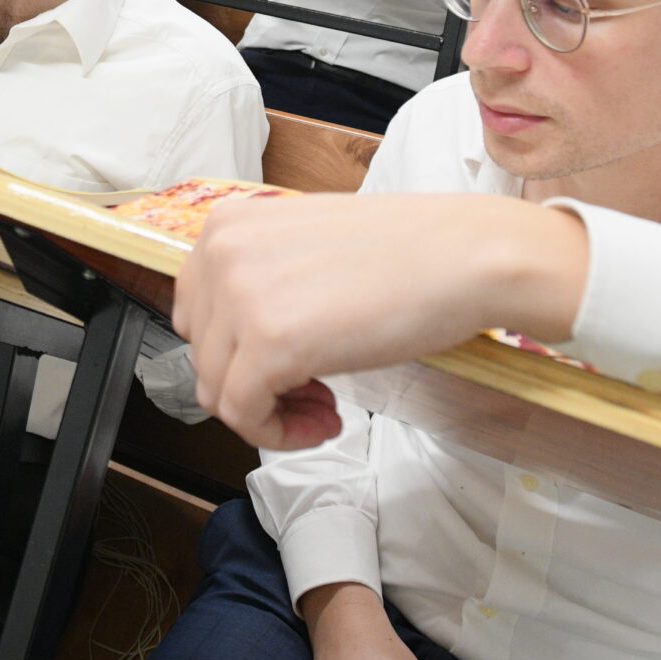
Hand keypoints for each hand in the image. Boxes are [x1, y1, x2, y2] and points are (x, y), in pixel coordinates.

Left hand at [175, 193, 589, 448]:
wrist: (465, 256)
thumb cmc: (407, 251)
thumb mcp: (305, 247)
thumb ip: (262, 281)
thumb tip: (242, 342)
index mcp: (226, 225)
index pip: (195, 312)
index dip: (237, 349)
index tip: (285, 361)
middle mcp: (222, 253)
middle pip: (204, 354)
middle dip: (254, 383)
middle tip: (313, 389)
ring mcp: (241, 297)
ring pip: (218, 391)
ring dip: (271, 411)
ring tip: (325, 406)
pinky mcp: (270, 345)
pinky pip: (243, 415)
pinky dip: (280, 434)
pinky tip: (328, 422)